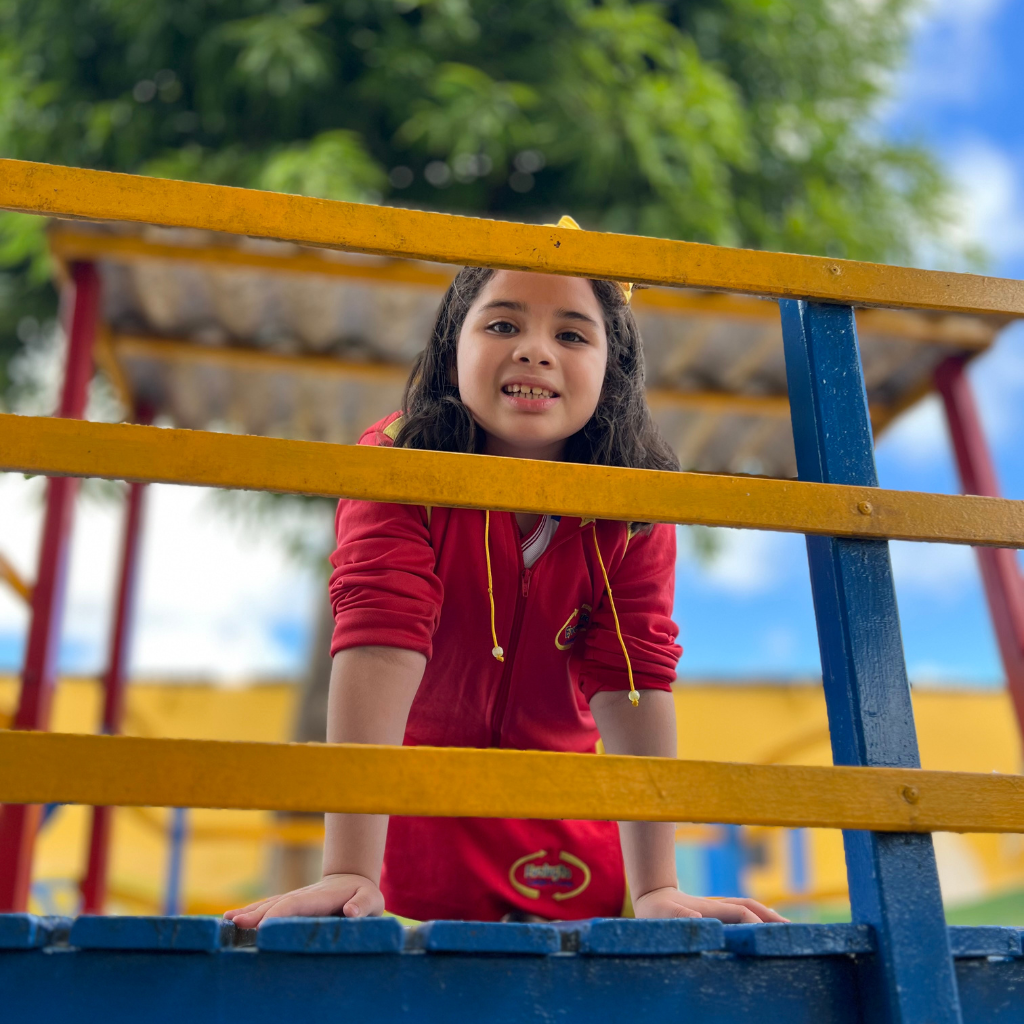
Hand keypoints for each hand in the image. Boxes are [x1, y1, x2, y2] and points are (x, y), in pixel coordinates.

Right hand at [223, 873, 383, 927]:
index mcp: (321, 897)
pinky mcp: (290, 906)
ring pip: (269, 905)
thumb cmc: (364, 895)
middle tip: (237, 923)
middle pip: (277, 904)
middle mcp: (303, 896)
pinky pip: (268, 908)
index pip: (297, 904)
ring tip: (228, 921)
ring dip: (250, 912)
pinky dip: (251, 912)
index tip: (264, 925)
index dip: (280, 913)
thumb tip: (350, 912)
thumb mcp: (372, 899)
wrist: (354, 880)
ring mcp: (295, 899)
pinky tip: (232, 920)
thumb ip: (363, 905)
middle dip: (258, 914)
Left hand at [633, 886, 788, 922]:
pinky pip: (743, 914)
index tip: (769, 937)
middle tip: (793, 931)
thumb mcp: (662, 915)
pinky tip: (766, 929)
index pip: (740, 912)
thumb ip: (679, 916)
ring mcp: (718, 909)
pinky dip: (758, 919)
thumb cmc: (655, 911)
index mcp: (709, 908)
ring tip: (787, 930)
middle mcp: (717, 906)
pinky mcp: (716, 914)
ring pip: (748, 909)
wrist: (650, 897)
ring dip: (767, 917)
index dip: (755, 922)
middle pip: (750, 907)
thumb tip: (699, 918)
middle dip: (770, 917)